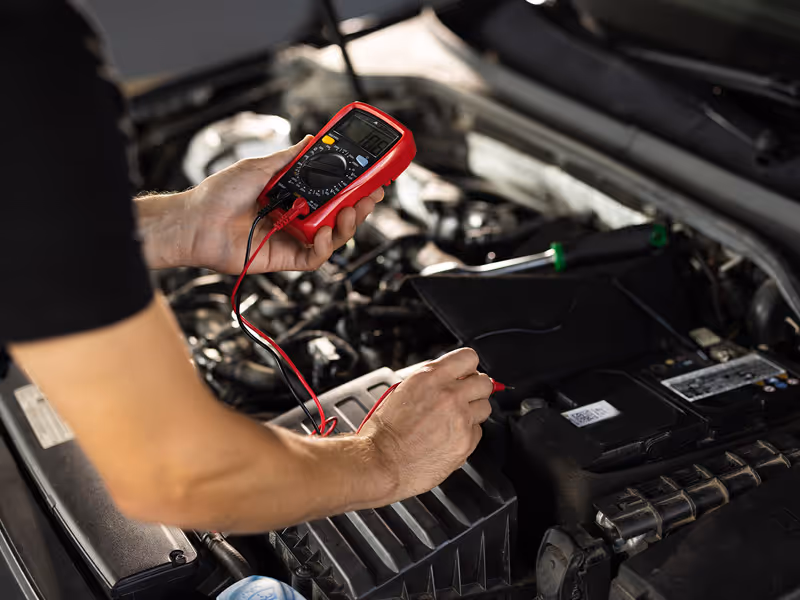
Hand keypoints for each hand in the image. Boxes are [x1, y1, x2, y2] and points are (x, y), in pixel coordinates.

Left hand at [180, 136, 383, 273]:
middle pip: (338, 216)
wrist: (196, 221)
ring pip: (332, 238)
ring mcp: (292, 239)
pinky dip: (324, 247)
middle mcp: (296, 218)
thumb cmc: (219, 194)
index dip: (352, 188)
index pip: (331, 194)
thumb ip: (289, 157)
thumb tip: (310, 140)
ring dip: (347, 225)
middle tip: (372, 194)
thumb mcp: (259, 166)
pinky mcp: (286, 259)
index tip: (369, 177)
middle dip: (359, 206)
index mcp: (293, 196)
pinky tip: (323, 233)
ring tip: (351, 210)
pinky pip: (315, 257)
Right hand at [358, 348, 493, 501]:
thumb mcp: (401, 392)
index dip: (467, 367)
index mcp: (431, 377)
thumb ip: (429, 383)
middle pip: (484, 382)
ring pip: (485, 407)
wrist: (382, 463)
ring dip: (473, 412)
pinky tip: (449, 437)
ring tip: (454, 420)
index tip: (465, 374)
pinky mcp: (466, 442)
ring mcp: (461, 419)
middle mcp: (449, 395)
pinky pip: (477, 431)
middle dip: (475, 389)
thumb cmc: (384, 432)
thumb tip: (446, 379)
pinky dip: (467, 434)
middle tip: (464, 398)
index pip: (468, 357)